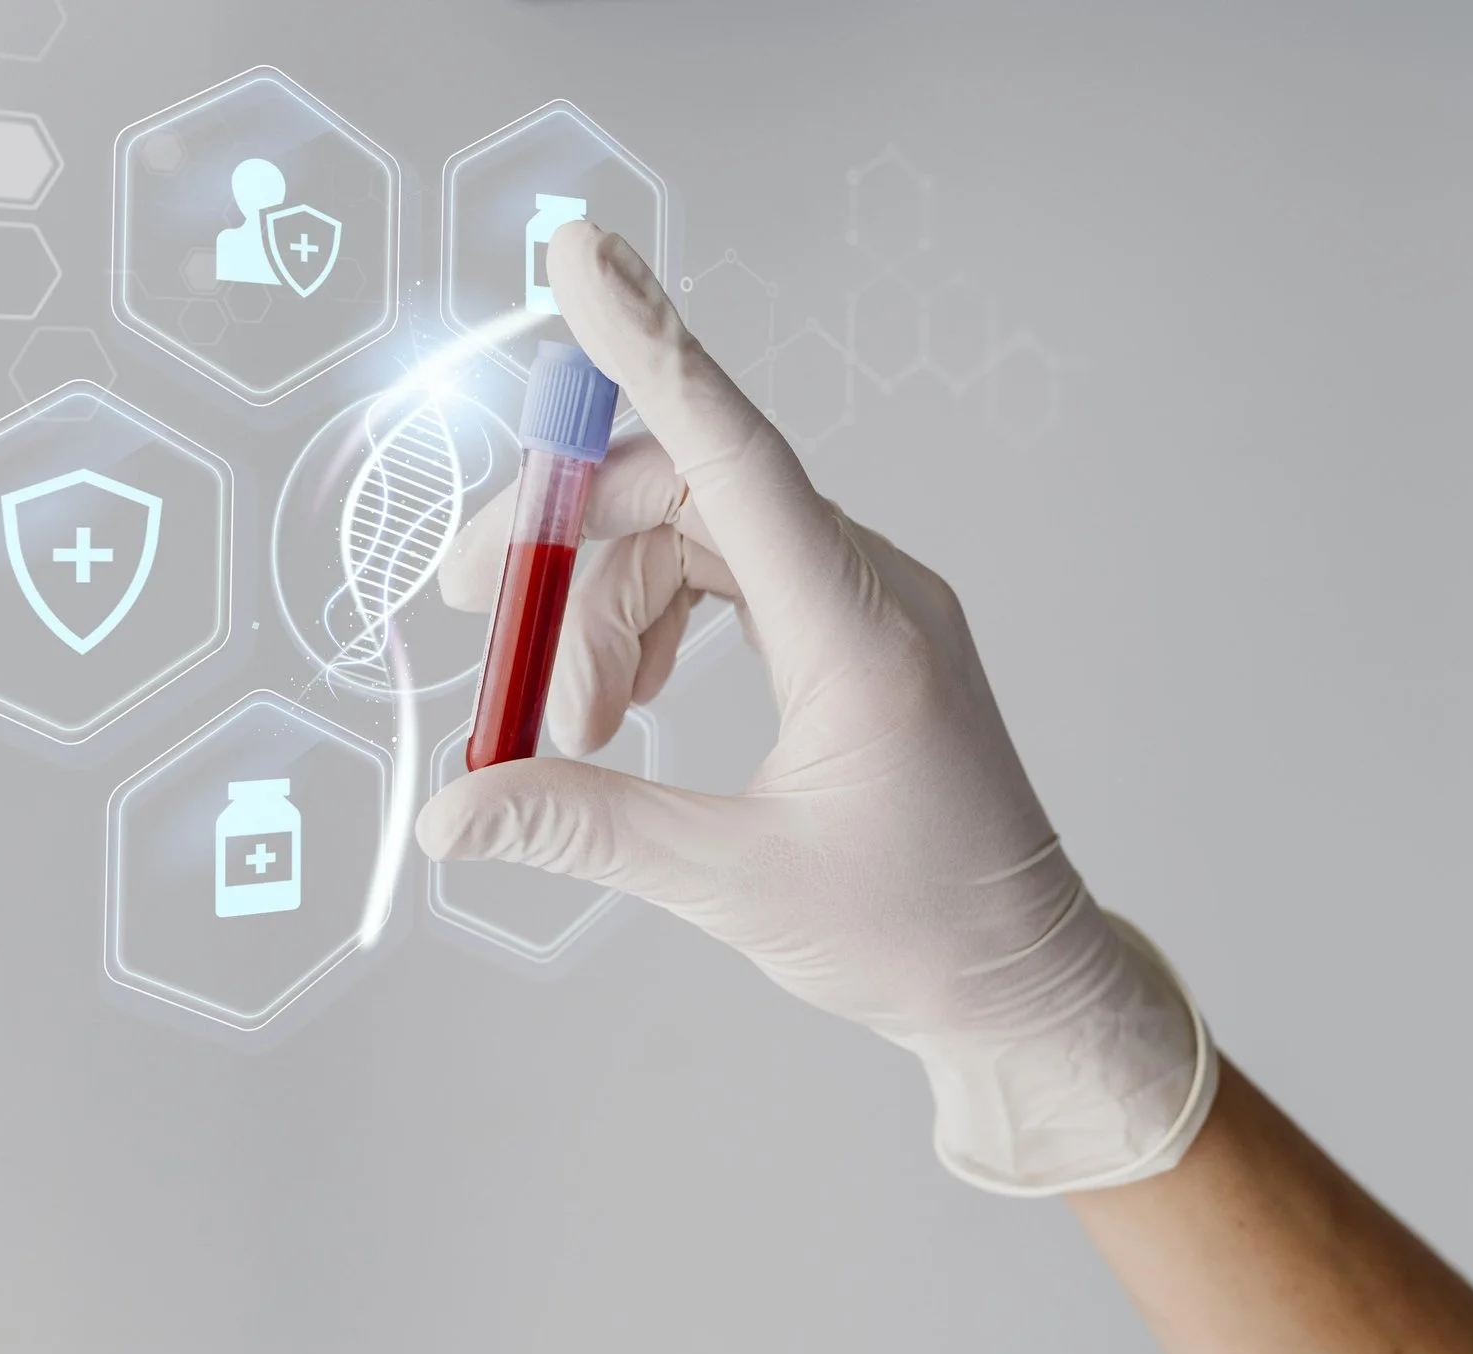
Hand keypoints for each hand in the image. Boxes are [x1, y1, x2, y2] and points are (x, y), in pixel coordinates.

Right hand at [417, 220, 1213, 1193]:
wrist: (1022, 979)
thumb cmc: (915, 932)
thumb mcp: (735, 883)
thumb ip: (584, 826)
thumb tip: (450, 814)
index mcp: (856, 625)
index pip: (734, 450)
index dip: (648, 348)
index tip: (577, 254)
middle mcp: (868, 587)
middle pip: (685, 492)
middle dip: (566, 545)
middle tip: (478, 627)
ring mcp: (868, 604)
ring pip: (697, 536)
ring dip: (606, 606)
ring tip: (565, 728)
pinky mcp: (857, 635)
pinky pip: (734, 575)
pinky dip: (657, 619)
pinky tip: (625, 701)